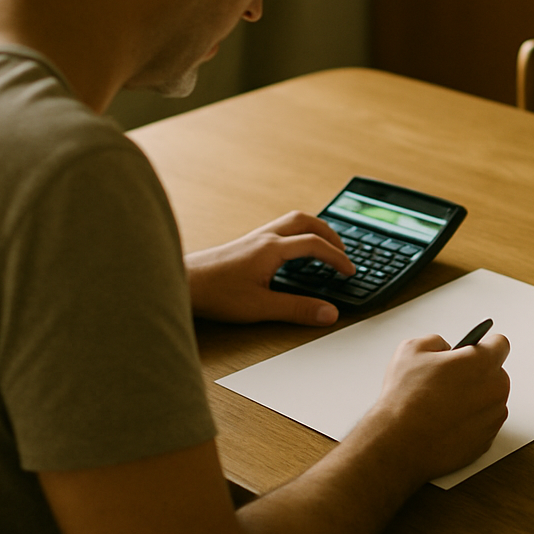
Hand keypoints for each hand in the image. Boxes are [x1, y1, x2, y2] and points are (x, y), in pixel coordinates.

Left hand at [185, 211, 355, 325]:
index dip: (337, 258)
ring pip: (291, 221)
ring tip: (324, 247)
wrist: (184, 282)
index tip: (349, 271)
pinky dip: (297, 235)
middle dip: (330, 234)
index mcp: (272, 248)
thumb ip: (297, 309)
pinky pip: (279, 229)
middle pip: (306, 221)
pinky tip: (293, 252)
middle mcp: (265, 237)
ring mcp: (254, 238)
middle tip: (343, 251)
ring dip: (313, 230)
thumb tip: (328, 313)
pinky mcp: (246, 244)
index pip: (315, 245)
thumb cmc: (215, 293)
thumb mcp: (261, 307)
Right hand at [369, 333, 510, 484]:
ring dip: (473, 398)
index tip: (473, 349)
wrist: (400, 442)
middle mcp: (494, 390)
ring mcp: (492, 418)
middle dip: (475, 373)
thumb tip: (444, 349)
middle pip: (495, 373)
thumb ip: (437, 342)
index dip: (483, 345)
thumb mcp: (412, 350)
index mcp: (482, 362)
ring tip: (442, 402)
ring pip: (489, 400)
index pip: (500, 344)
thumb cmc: (406, 398)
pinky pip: (483, 424)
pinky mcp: (486, 441)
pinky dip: (469, 421)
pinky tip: (445, 421)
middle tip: (448, 378)